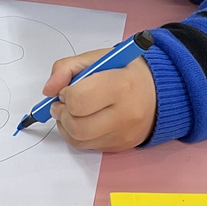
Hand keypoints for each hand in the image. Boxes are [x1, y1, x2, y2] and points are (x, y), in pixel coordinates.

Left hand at [41, 48, 156, 151]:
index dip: (65, 94)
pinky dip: (77, 135)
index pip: (79, 100)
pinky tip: (84, 120)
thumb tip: (48, 90)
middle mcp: (125, 114)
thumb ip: (66, 68)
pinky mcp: (120, 147)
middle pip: (77, 126)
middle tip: (64, 102)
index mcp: (121, 85)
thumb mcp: (97, 58)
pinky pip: (87, 147)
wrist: (159, 92)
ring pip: (78, 140)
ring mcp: (124, 135)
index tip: (68, 88)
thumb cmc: (126, 72)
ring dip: (66, 125)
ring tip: (73, 111)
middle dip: (62, 113)